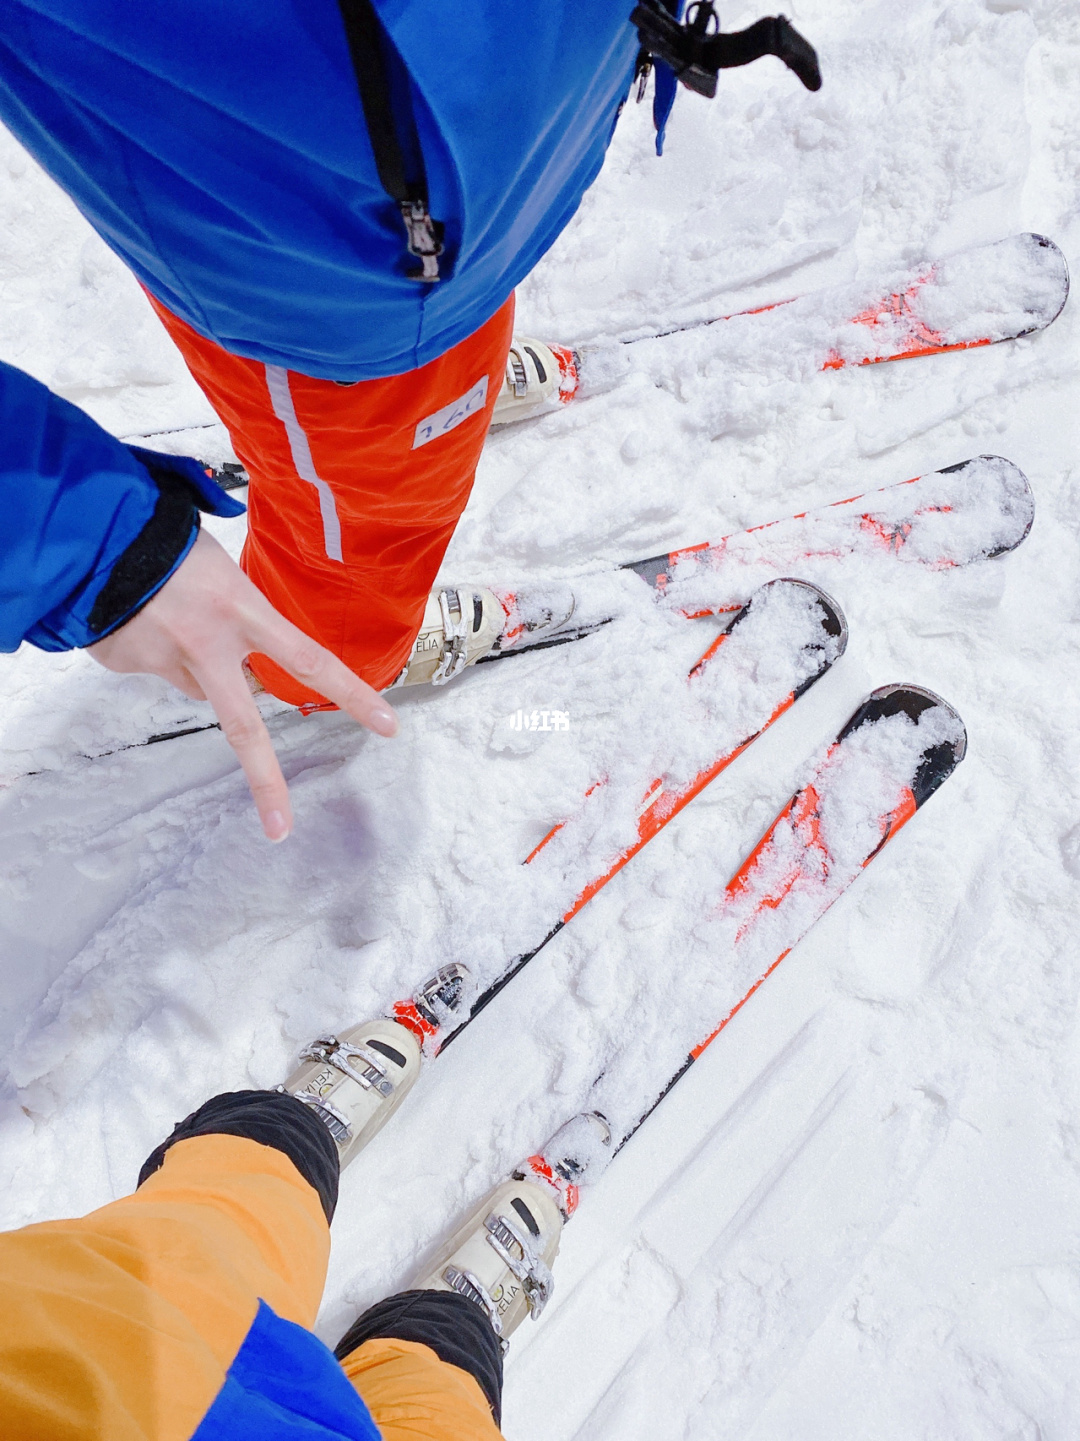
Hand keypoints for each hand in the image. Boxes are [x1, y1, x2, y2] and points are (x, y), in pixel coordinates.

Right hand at [88, 529, 396, 840]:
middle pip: (243, 726)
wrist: (86, 529)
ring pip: (199, 686)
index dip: (352, 696)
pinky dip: (153, 649)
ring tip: (173, 614)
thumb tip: (239, 665)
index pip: (310, 660)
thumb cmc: (165, 535)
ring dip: (199, 666)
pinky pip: (154, 667)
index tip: (388, 727)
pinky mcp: (126, 664)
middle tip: (281, 827)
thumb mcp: (222, 568)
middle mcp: (205, 643)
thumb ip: (241, 619)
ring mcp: (162, 658)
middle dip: (266, 781)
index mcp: (240, 609)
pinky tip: (139, 616)